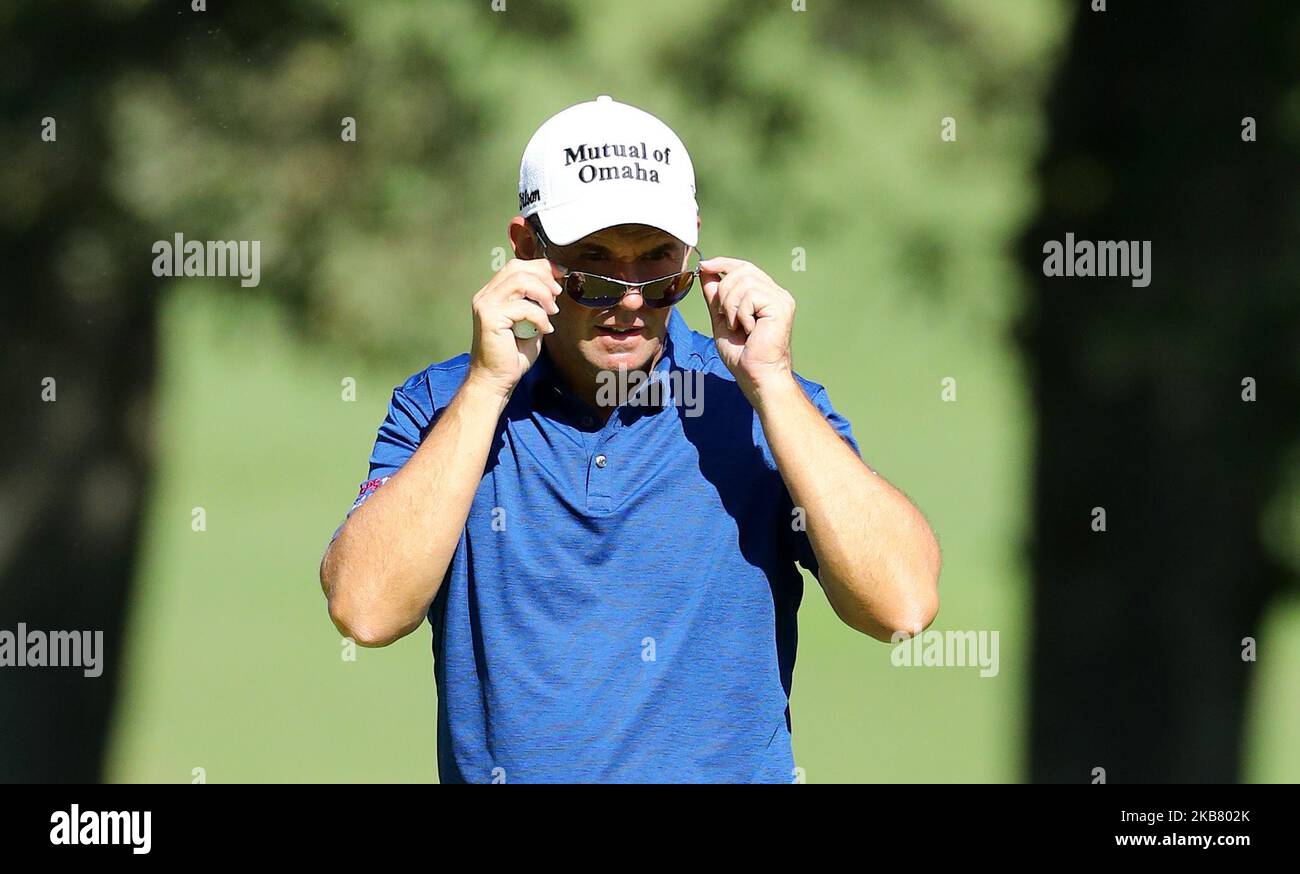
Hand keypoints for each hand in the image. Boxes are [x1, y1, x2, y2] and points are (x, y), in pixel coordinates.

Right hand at [467, 258, 561, 399]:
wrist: (496, 380)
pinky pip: (523, 307)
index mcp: (493, 294)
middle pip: (517, 268)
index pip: (516, 266)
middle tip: (558, 294)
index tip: (560, 274)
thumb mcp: (530, 323)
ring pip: (520, 281)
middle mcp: (486, 296)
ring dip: (543, 294)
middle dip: (544, 277)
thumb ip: (537, 304)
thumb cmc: (512, 356)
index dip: (540, 266)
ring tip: (553, 311)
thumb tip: (553, 287)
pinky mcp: (489, 317)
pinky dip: (540, 317)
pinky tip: (545, 330)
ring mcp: (485, 305)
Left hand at [700, 256, 795, 398]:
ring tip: (736, 326)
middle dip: (724, 291)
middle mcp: (776, 293)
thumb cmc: (742, 355)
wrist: (755, 375)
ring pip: (744, 282)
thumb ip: (715, 295)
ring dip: (731, 306)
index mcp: (764, 295)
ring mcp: (780, 299)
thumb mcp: (721, 318)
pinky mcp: (781, 306)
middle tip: (725, 317)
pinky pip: (751, 296)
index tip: (704, 265)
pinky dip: (741, 314)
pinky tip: (748, 330)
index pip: (744, 267)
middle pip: (742, 270)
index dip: (723, 263)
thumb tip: (705, 270)